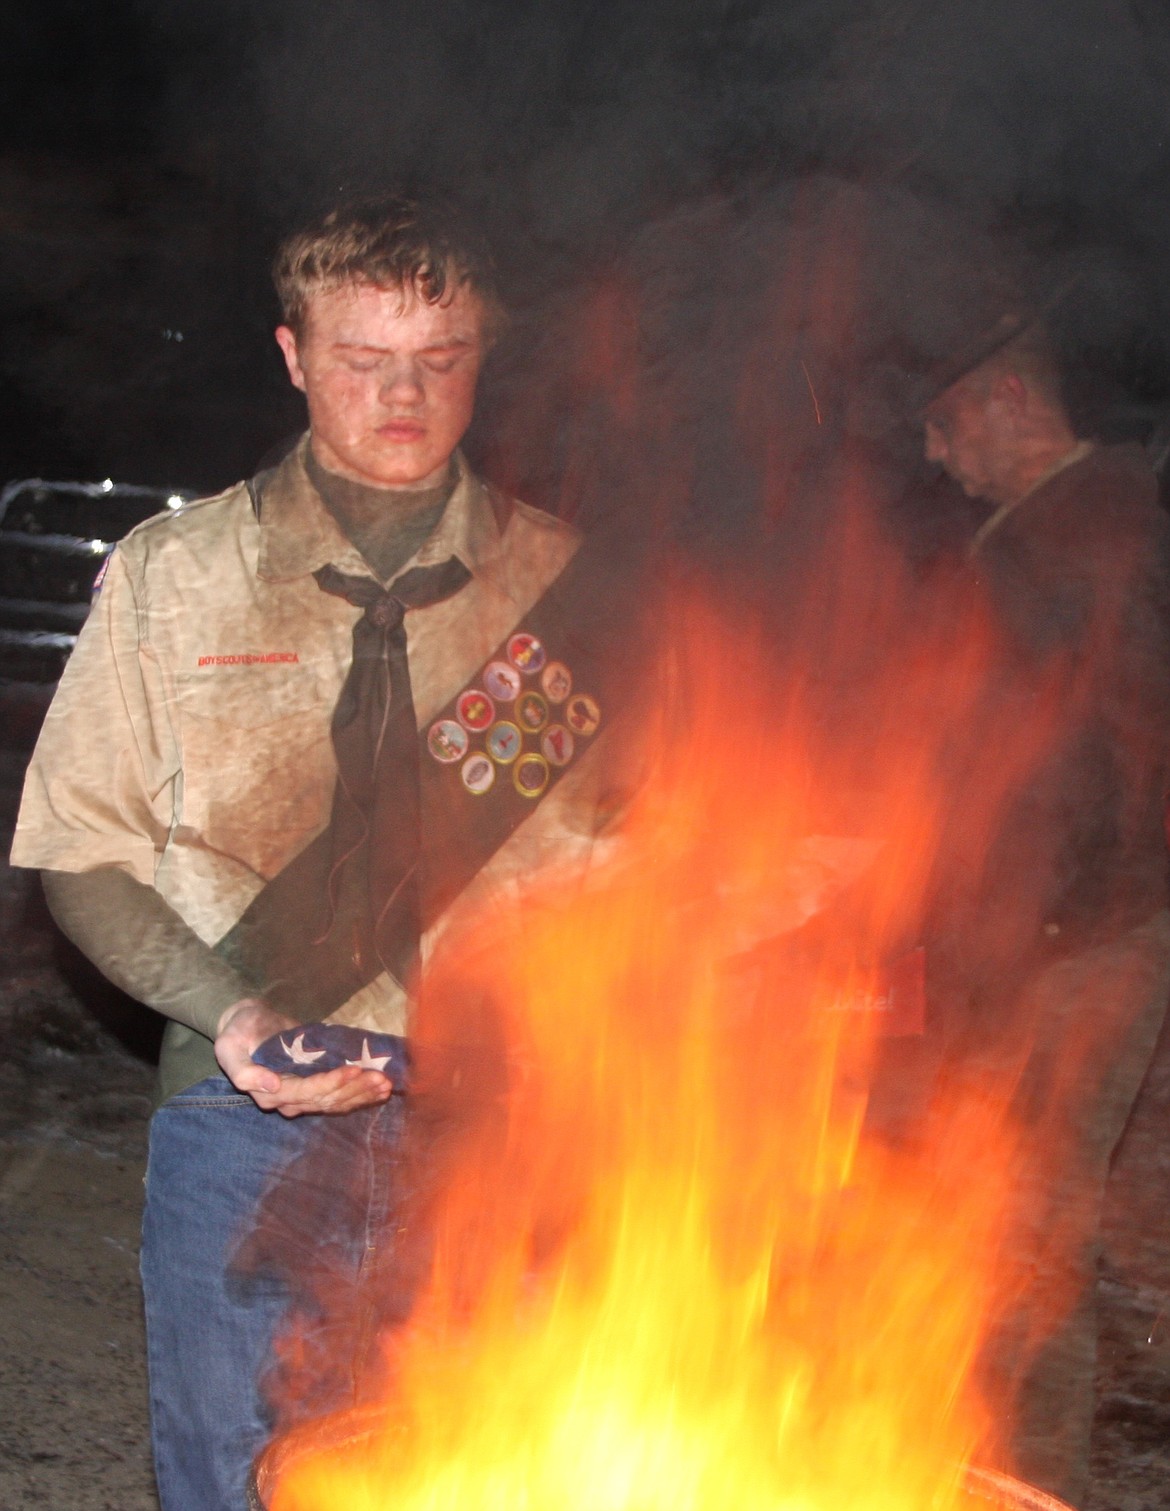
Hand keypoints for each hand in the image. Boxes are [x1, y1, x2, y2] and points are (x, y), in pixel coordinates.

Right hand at [214, 998, 393, 1117]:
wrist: (246, 1025)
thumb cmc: (238, 1031)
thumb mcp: (228, 1045)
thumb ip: (242, 1069)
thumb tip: (271, 1086)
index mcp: (267, 1093)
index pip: (306, 1092)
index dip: (332, 1083)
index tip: (354, 1069)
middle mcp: (287, 1100)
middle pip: (326, 1100)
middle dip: (355, 1089)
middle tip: (381, 1077)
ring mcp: (302, 1097)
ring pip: (336, 1102)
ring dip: (362, 1095)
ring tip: (386, 1084)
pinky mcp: (314, 1087)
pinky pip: (339, 1097)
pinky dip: (360, 1094)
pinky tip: (380, 1091)